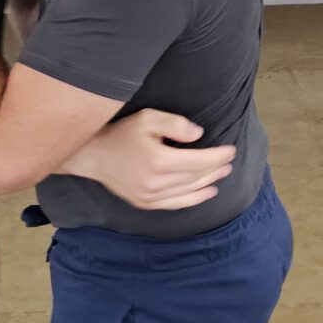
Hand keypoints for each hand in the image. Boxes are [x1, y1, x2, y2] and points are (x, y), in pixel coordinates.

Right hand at [71, 110, 236, 210]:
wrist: (92, 155)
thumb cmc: (120, 133)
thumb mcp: (147, 118)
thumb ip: (175, 124)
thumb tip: (198, 135)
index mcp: (159, 161)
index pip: (199, 161)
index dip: (218, 156)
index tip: (231, 150)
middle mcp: (156, 183)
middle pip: (196, 177)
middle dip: (216, 169)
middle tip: (230, 162)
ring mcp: (150, 196)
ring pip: (188, 191)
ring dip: (209, 183)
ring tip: (222, 174)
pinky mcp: (144, 203)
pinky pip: (176, 204)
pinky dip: (194, 199)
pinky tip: (206, 193)